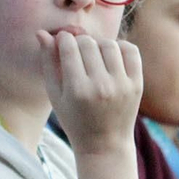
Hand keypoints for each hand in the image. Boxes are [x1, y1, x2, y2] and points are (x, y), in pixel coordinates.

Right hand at [37, 30, 141, 159]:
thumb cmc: (74, 119)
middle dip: (79, 41)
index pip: (69, 47)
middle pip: (88, 43)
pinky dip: (120, 47)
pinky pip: (130, 50)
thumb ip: (48, 63)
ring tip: (94, 54)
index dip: (63, 39)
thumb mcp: (55, 95)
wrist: (105, 145)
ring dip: (99, 43)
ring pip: (109, 44)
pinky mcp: (137, 84)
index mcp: (77, 90)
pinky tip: (111, 56)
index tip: (62, 42)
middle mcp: (101, 86)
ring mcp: (121, 85)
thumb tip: (41, 33)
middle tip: (77, 51)